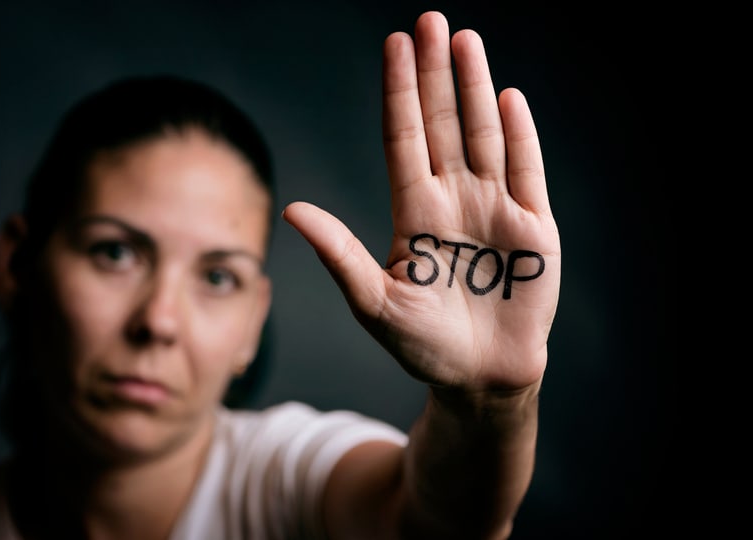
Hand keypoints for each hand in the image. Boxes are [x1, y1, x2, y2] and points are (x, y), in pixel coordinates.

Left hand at [283, 11, 560, 391]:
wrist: (479, 379)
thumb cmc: (423, 346)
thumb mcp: (374, 302)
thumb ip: (339, 254)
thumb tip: (291, 210)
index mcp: (414, 213)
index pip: (403, 139)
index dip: (399, 93)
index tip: (394, 45)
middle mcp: (453, 200)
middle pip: (441, 124)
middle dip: (435, 74)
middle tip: (430, 20)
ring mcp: (494, 209)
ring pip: (483, 135)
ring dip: (475, 89)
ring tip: (465, 41)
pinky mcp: (534, 229)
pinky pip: (527, 171)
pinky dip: (520, 136)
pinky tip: (507, 97)